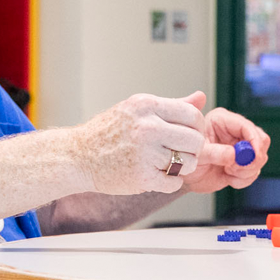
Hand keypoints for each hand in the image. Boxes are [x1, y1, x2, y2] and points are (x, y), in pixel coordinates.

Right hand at [72, 93, 208, 194]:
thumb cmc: (108, 132)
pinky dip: (170, 182)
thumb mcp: (137, 110)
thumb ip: (172, 106)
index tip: (189, 135)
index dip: (197, 127)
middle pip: (195, 140)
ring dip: (183, 167)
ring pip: (188, 163)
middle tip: (182, 152)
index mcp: (146, 106)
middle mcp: (147, 127)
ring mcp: (145, 153)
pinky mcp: (142, 178)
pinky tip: (159, 176)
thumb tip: (201, 97)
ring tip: (169, 164)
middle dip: (193, 149)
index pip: (192, 115)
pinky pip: (174, 182)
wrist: (77, 157)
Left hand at [176, 92, 270, 193]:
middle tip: (235, 168)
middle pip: (261, 140)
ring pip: (260, 157)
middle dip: (252, 158)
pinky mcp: (243, 161)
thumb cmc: (183, 158)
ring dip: (247, 170)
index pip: (247, 126)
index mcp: (222, 120)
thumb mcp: (196, 154)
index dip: (254, 141)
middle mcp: (234, 131)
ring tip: (228, 172)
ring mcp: (240, 146)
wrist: (183, 176)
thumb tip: (234, 155)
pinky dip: (244, 179)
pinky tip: (229, 178)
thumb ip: (215, 152)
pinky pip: (255, 171)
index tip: (254, 157)